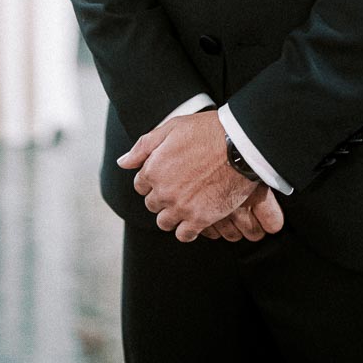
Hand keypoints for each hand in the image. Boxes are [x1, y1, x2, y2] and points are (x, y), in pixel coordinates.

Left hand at [117, 112, 281, 241]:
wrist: (239, 144)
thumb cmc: (207, 131)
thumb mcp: (172, 128)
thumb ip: (143, 146)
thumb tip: (122, 162)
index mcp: (153, 169)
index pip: (141, 185)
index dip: (154, 179)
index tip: (168, 174)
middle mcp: (163, 191)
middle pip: (153, 204)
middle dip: (163, 196)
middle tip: (181, 186)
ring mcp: (181, 207)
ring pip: (165, 222)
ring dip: (172, 214)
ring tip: (188, 202)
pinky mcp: (200, 219)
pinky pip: (184, 235)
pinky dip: (187, 229)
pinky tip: (196, 217)